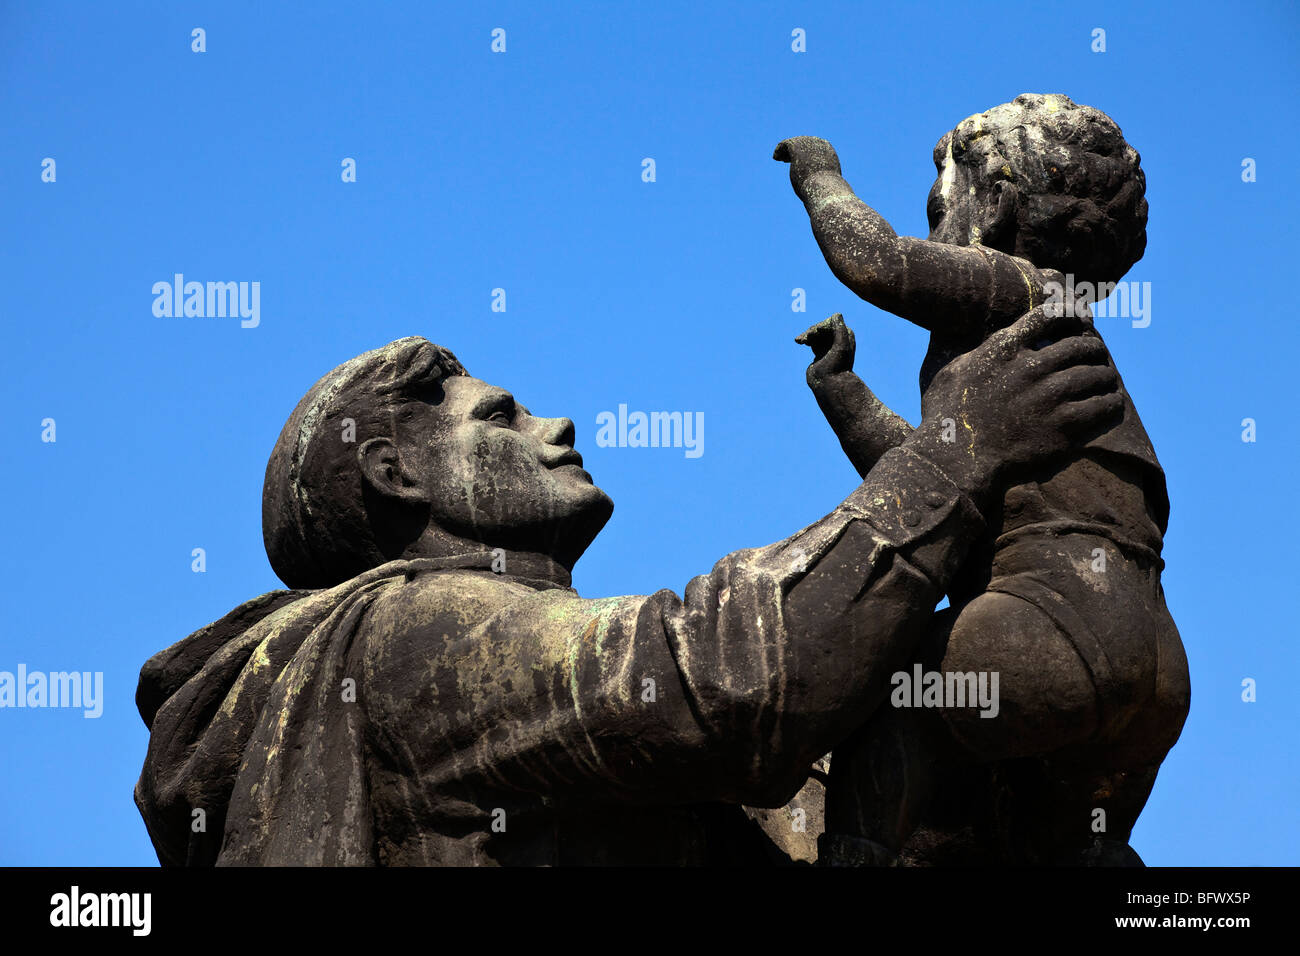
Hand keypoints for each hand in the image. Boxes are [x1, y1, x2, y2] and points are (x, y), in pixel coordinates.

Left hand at [774, 136, 842, 202]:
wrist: (824, 187)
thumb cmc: (824, 190)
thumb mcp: (824, 184)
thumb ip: (819, 179)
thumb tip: (812, 183)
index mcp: (828, 152)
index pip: (814, 148)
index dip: (803, 153)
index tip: (795, 161)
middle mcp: (819, 144)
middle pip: (804, 144)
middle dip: (794, 152)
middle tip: (785, 160)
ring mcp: (808, 143)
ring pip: (794, 143)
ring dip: (786, 151)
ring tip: (778, 158)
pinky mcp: (796, 146)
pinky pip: (785, 144)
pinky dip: (779, 149)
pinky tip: (775, 157)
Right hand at [796, 313, 855, 384]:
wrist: (830, 384)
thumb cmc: (837, 365)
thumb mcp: (841, 345)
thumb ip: (839, 329)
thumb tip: (836, 314)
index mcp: (845, 335)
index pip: (830, 323)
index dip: (821, 326)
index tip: (816, 332)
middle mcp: (837, 339)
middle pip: (821, 328)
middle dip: (812, 331)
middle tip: (805, 339)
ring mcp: (828, 345)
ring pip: (814, 334)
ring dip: (807, 335)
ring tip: (800, 341)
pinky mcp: (819, 352)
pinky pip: (811, 341)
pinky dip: (805, 339)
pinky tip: (799, 342)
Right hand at [908, 305, 1122, 507]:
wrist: (956, 460)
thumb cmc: (945, 419)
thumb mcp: (950, 374)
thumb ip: (973, 354)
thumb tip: (984, 345)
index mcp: (1003, 350)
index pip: (1047, 316)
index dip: (1069, 314)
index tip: (1079, 320)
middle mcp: (1030, 368)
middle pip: (1079, 346)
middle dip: (1093, 349)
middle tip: (1098, 356)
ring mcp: (1048, 397)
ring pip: (1095, 375)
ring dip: (1105, 376)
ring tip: (1107, 380)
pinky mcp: (1062, 426)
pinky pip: (1100, 407)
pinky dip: (1110, 403)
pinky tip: (1111, 404)